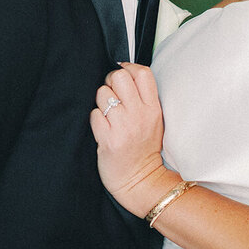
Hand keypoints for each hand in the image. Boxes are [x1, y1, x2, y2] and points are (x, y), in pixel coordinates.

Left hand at [90, 64, 172, 217]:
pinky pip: (94, 115)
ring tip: (107, 114)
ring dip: (101, 101)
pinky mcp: (108, 140)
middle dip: (110, 82)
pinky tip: (103, 128)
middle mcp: (139, 115)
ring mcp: (123, 127)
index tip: (123, 74)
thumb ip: (144, 98)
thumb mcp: (154, 120)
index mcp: (153, 109)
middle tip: (111, 94)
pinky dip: (95, 119)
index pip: (142, 73)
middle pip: (119, 77)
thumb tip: (125, 72)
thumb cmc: (143, 148)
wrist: (139, 180)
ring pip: (103, 93)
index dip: (128, 68)